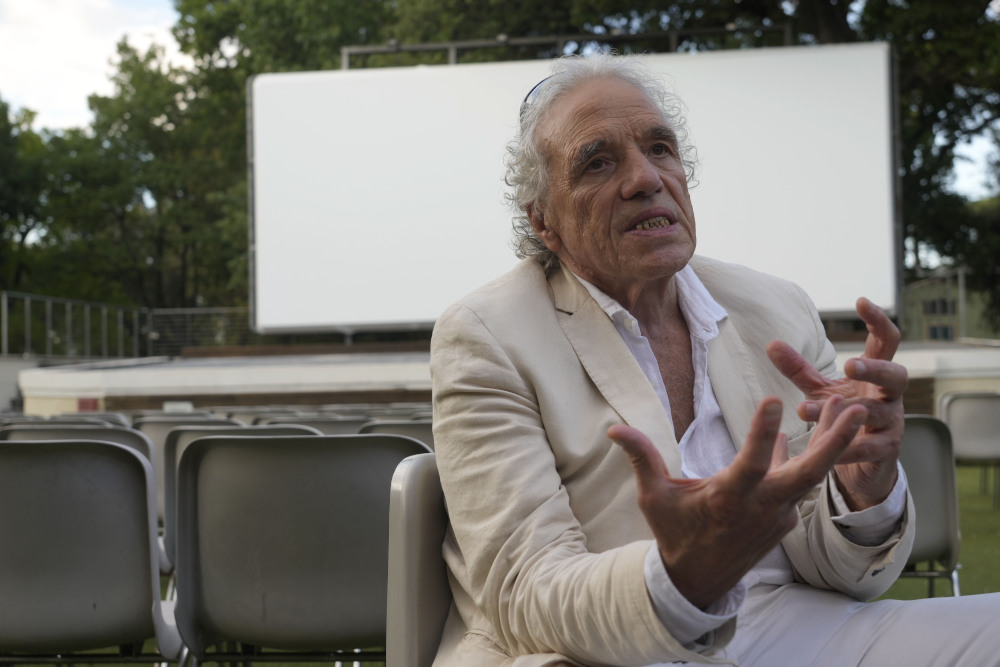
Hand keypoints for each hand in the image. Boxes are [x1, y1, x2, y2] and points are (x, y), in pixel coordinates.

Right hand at [608, 395, 865, 609]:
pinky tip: (822, 429)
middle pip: (808, 474)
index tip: (773, 399)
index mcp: (727, 500)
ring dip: (833, 442)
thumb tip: (613, 427)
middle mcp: (760, 508)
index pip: (750, 463)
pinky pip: (800, 484)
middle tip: (857, 408)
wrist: (699, 580)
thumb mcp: (654, 496)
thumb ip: (641, 457)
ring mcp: (778, 515)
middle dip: (835, 441)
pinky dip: (811, 457)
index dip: (762, 433)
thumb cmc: (674, 532)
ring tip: (850, 406)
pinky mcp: (785, 519)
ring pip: (812, 476)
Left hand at [766, 297, 907, 509]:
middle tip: (850, 365)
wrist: (864, 460)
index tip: (861, 301)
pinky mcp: (886, 450)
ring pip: (879, 412)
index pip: (886, 342)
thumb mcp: (820, 390)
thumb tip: (771, 343)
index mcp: (876, 375)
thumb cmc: (844, 414)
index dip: (877, 321)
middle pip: (897, 375)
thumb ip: (799, 369)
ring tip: (809, 410)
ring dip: (848, 410)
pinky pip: (870, 447)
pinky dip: (848, 448)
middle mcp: (889, 396)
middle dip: (875, 369)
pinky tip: (827, 451)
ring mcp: (892, 422)